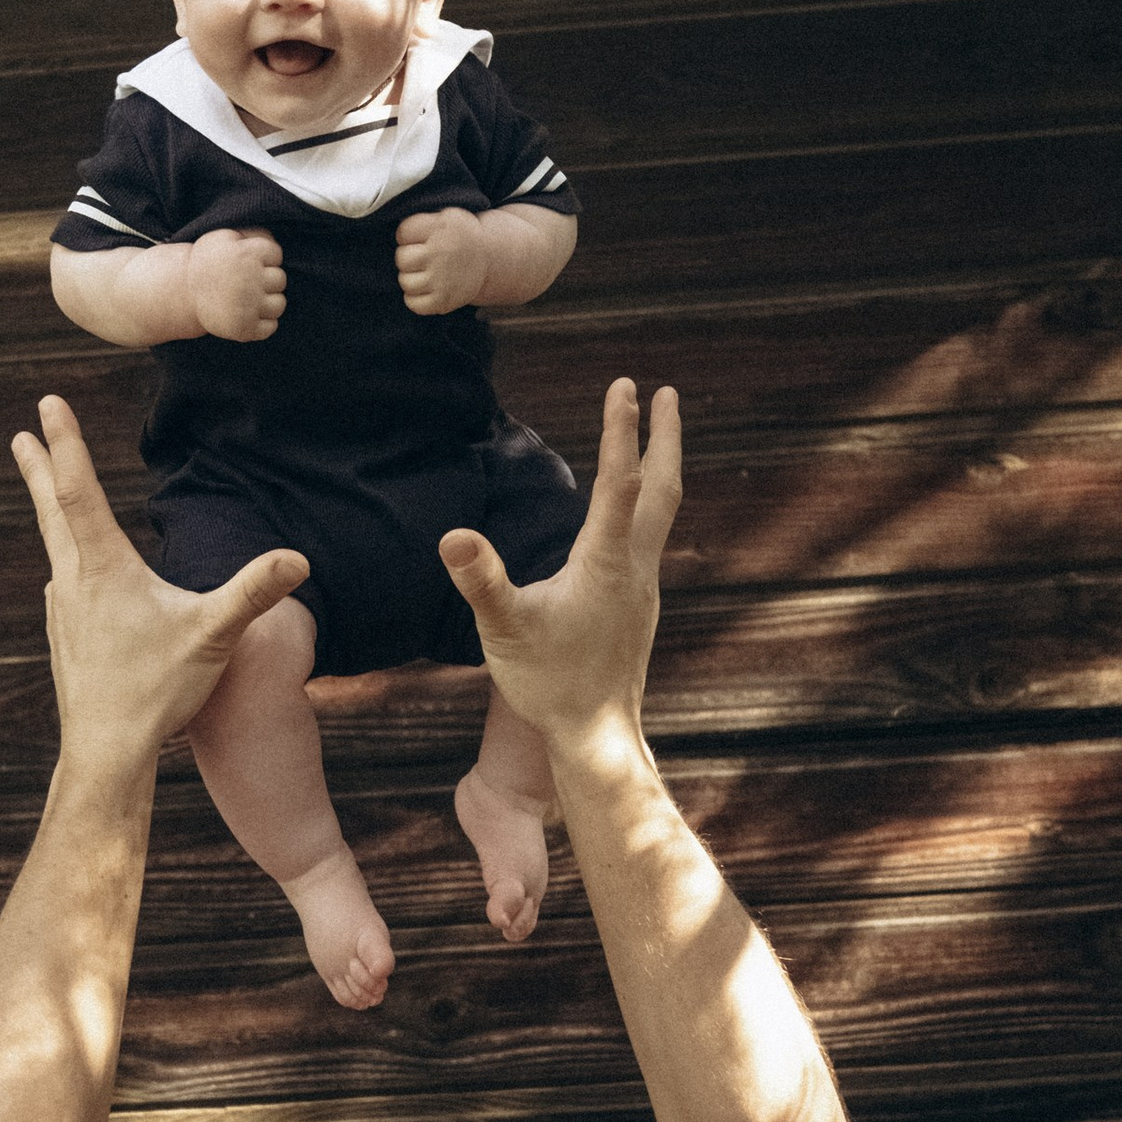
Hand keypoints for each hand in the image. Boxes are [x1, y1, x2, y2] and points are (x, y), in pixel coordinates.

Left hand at [13, 396, 304, 770]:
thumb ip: (253, 593)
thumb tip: (299, 560)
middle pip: (53, 510)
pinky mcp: (65, 635)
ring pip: (55, 544)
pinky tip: (75, 570)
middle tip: (21, 434)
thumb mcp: (212, 636)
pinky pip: (65, 580)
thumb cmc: (156, 692)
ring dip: (51, 508)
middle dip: (40, 467)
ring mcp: (63, 610)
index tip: (48, 404)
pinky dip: (66, 554)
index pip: (78, 490)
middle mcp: (73, 581)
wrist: (105, 751)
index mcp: (103, 568)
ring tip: (47, 489)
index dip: (65, 443)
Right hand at [191, 228, 285, 341]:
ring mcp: (249, 307)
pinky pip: (270, 327)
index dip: (264, 257)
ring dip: (268, 302)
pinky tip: (248, 315)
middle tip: (247, 282)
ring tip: (249, 299)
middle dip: (267, 279)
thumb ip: (252, 233)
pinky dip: (263, 324)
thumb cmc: (207, 262)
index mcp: (248, 254)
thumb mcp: (224, 237)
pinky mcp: (245, 329)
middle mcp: (251, 280)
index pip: (276, 254)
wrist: (181, 292)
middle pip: (280, 280)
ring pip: (279, 305)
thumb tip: (274, 240)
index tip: (248, 262)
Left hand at [396, 206, 487, 315]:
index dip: (407, 236)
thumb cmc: (459, 236)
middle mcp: (442, 252)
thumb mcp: (447, 216)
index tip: (418, 238)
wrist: (490, 259)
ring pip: (405, 282)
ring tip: (426, 273)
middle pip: (401, 258)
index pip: (403, 232)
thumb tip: (394, 234)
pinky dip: (415, 298)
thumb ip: (422, 220)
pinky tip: (427, 288)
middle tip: (422, 257)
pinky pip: (412, 303)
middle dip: (408, 258)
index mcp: (442, 227)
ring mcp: (442, 279)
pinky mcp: (443, 300)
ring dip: (411, 278)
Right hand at [438, 379, 680, 756]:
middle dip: (665, 437)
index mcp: (606, 564)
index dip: (621, 431)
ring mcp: (642, 585)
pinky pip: (651, 536)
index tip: (625, 385)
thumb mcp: (504, 631)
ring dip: (662, 466)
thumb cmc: (548, 683)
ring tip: (658, 433)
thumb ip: (481, 581)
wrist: (597, 735)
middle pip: (663, 488)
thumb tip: (454, 535)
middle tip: (668, 392)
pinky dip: (649, 502)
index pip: (620, 483)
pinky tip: (634, 508)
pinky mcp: (638, 602)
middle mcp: (635, 567)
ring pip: (663, 511)